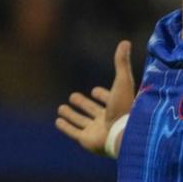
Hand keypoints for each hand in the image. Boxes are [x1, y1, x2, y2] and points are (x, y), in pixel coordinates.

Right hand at [55, 40, 135, 155]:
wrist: (122, 134)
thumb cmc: (124, 107)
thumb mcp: (122, 80)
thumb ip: (122, 62)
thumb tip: (125, 41)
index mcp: (117, 107)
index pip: (108, 99)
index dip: (102, 95)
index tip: (95, 90)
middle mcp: (107, 119)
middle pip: (93, 111)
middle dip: (84, 104)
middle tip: (73, 96)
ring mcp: (96, 131)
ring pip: (82, 121)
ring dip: (72, 115)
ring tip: (61, 108)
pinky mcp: (87, 140)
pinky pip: (74, 132)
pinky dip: (66, 127)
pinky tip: (58, 121)